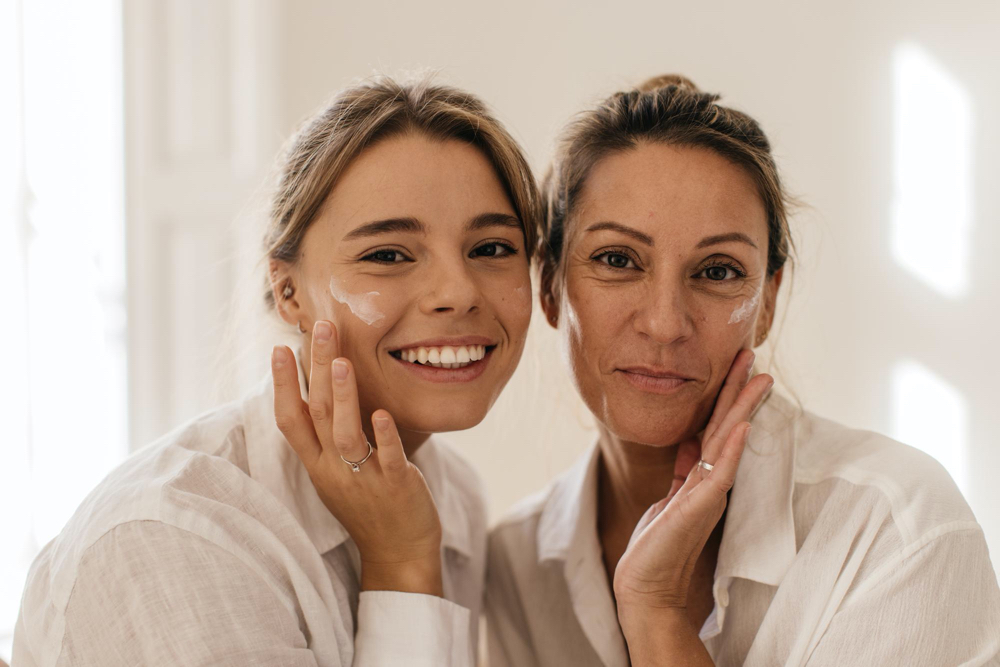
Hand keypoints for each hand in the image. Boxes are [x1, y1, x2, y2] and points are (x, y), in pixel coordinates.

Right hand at [271, 320, 442, 595]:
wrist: (398, 553)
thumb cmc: (370, 505)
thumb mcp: (338, 472)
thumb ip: (328, 437)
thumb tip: (323, 391)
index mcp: (317, 465)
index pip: (290, 421)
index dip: (283, 385)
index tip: (280, 348)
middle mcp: (334, 471)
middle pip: (318, 415)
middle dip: (317, 369)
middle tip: (320, 327)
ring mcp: (364, 480)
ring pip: (345, 436)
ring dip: (344, 398)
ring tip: (342, 362)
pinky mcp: (396, 487)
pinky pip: (387, 459)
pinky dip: (385, 436)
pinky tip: (384, 413)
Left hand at [613, 349, 772, 628]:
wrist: (647, 585)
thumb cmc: (658, 545)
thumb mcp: (670, 496)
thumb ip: (683, 470)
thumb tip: (690, 441)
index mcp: (702, 476)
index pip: (718, 427)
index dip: (726, 396)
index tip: (736, 365)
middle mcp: (711, 481)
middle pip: (728, 426)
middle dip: (738, 389)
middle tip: (750, 354)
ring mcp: (709, 493)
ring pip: (729, 441)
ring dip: (742, 407)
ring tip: (757, 376)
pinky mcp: (702, 507)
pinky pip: (721, 471)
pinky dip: (732, 447)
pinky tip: (741, 424)